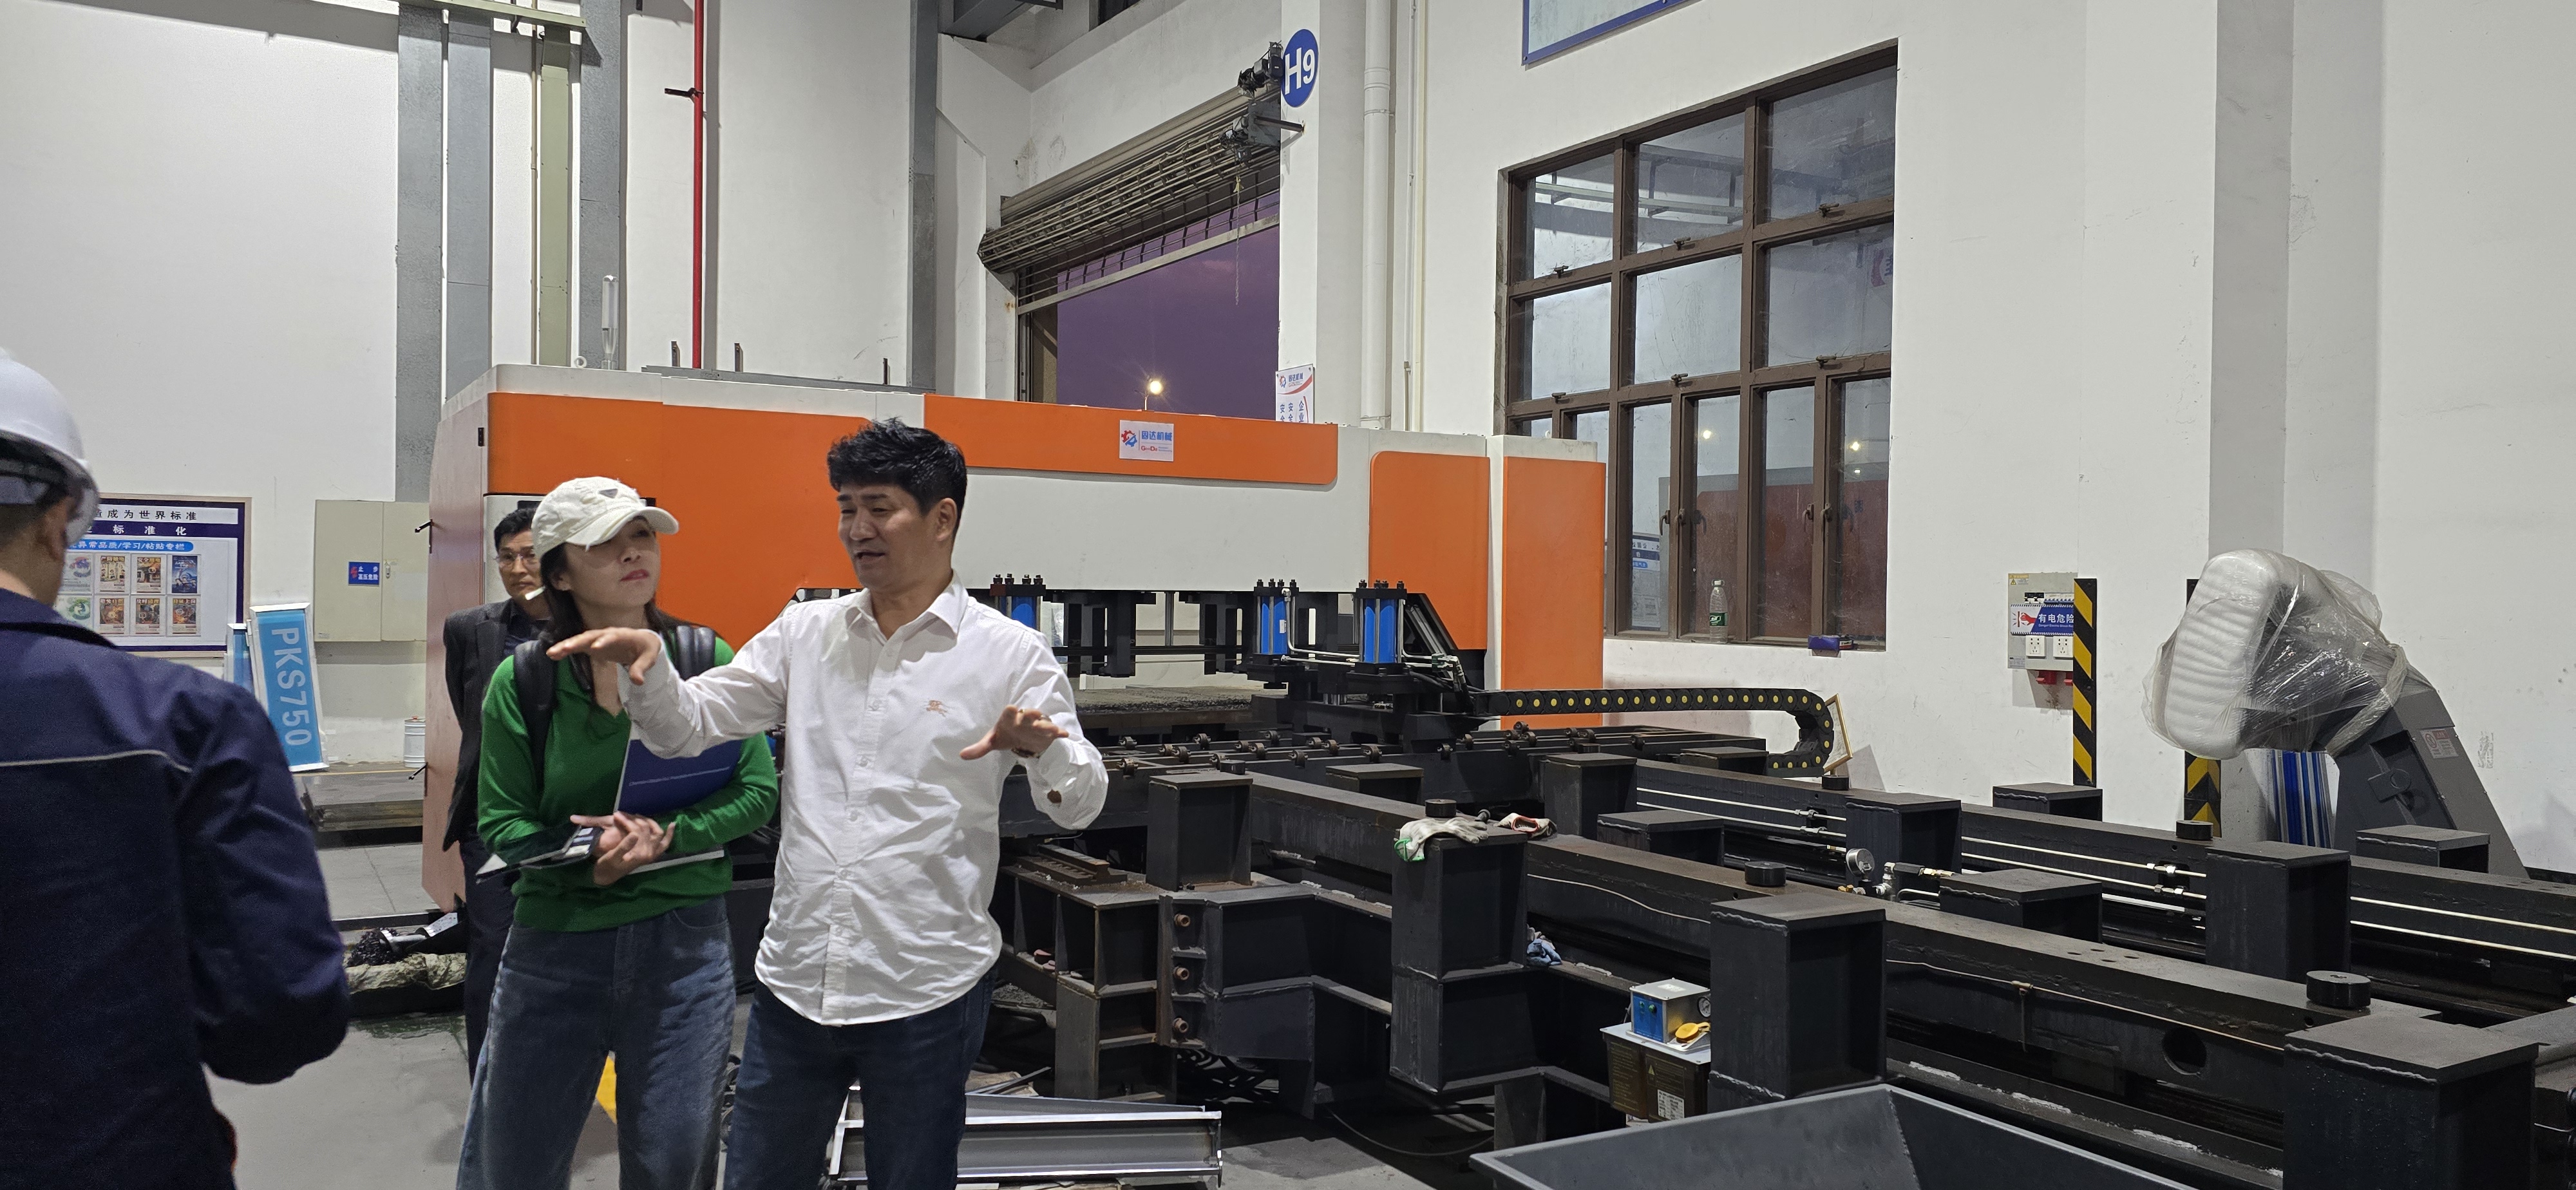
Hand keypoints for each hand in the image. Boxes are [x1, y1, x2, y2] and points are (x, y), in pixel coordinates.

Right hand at [547, 627, 662, 686]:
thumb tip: (638, 681)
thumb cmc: (645, 649)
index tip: (595, 648)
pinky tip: (553, 656)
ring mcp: (597, 639)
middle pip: (590, 636)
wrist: (641, 641)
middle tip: (565, 648)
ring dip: (566, 645)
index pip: (612, 637)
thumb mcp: (649, 657)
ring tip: (552, 653)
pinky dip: (565, 650)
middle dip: (578, 641)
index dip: (604, 641)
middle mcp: (606, 634)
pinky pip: (577, 646)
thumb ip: (641, 668)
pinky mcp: (591, 645)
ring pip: (580, 640)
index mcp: (622, 635)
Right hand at [582, 812, 670, 884]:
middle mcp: (649, 854)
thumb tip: (634, 834)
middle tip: (624, 814)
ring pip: (657, 833)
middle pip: (647, 829)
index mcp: (640, 854)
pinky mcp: (652, 854)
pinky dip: (669, 834)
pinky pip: (664, 843)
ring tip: (637, 815)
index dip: (627, 821)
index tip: (617, 814)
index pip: (637, 830)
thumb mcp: (612, 856)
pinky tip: (672, 825)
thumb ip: (624, 846)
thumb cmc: (607, 866)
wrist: (607, 877)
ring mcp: (652, 854)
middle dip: (636, 819)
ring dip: (649, 822)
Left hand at [961, 705, 1067, 760]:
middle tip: (1032, 713)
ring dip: (1045, 726)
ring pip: (1042, 724)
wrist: (1022, 737)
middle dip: (1030, 715)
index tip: (1010, 708)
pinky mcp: (1047, 734)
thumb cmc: (1006, 735)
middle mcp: (1024, 721)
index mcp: (1010, 720)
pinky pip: (1054, 732)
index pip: (1008, 715)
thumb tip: (962, 755)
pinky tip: (1064, 735)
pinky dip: (1059, 733)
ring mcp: (1037, 726)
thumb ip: (980, 748)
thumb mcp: (993, 741)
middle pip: (1027, 716)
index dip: (1009, 713)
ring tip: (1049, 728)